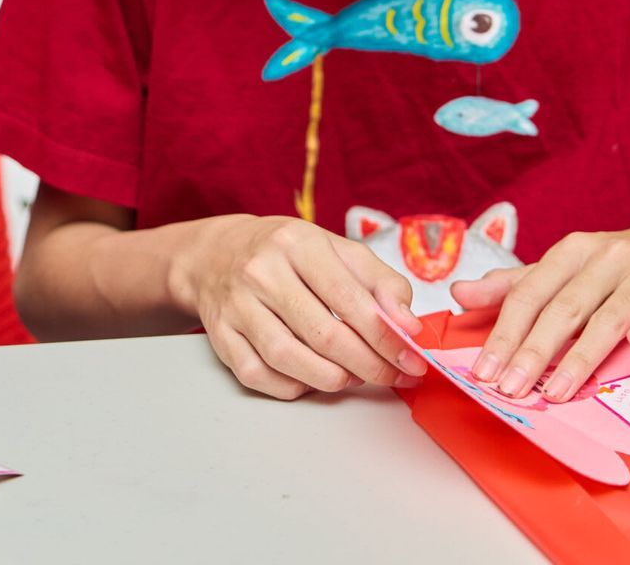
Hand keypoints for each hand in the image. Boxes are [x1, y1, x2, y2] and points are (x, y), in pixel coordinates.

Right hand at [184, 215, 428, 399]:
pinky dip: (293, 386)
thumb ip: (381, 283)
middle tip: (393, 377)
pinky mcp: (220, 334)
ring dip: (332, 379)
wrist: (217, 253)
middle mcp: (261, 271)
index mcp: (296, 243)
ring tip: (353, 376)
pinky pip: (260, 375)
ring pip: (290, 359)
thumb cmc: (287, 254)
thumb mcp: (338, 250)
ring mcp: (236, 305)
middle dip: (370, 366)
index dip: (387, 338)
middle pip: (324, 336)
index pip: (350, 299)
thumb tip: (408, 325)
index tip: (412, 360)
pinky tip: (311, 377)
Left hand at [454, 212, 629, 402]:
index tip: (484, 370)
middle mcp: (604, 257)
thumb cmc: (623, 265)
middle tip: (509, 388)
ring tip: (556, 392)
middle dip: (532, 352)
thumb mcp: (568, 267)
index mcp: (570, 252)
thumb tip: (459, 293)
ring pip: (606, 317)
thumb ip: (516, 285)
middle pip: (561, 310)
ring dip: (580, 356)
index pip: (528, 295)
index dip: (503, 333)